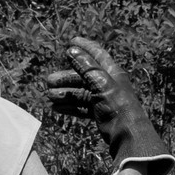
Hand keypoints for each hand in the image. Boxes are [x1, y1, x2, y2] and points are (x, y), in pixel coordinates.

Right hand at [45, 36, 174, 174]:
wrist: (126, 133)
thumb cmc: (117, 105)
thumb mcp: (100, 83)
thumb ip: (86, 66)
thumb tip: (72, 51)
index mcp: (111, 72)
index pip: (97, 54)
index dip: (85, 47)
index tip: (72, 41)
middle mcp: (107, 83)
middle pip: (83, 76)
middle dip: (65, 78)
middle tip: (48, 81)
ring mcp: (103, 98)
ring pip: (80, 93)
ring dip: (64, 94)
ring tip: (49, 97)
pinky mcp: (99, 113)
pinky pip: (81, 107)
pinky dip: (69, 107)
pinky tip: (56, 109)